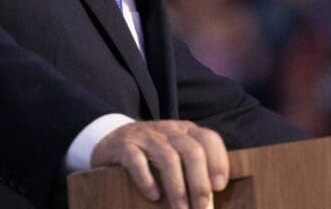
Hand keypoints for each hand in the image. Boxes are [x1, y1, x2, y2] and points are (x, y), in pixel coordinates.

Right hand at [91, 120, 228, 208]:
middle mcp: (168, 130)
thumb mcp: (174, 152)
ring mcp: (146, 136)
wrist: (111, 141)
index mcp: (185, 131)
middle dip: (199, 182)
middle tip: (202, 207)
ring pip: (168, 157)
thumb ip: (192, 166)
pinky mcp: (124, 146)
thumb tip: (211, 196)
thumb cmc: (150, 154)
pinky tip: (154, 196)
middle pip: (191, 151)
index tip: (219, 187)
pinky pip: (137, 160)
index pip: (208, 139)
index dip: (218, 161)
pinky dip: (147, 179)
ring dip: (177, 187)